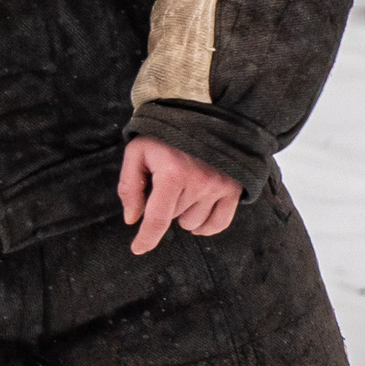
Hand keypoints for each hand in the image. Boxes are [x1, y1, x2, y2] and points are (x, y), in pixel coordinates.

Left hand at [117, 135, 240, 254]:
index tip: (138, 249)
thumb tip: (132, 219)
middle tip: (165, 182)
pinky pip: (219, 224)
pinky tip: (196, 216)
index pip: (157, 218)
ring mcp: (219, 187)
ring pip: (193, 223)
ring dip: (183, 213)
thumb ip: (130, 186)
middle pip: (172, 218)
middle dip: (163, 206)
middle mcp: (198, 183)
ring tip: (181, 189)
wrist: (203, 116)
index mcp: (172, 174)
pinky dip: (205, 225)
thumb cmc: (164, 135)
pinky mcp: (234, 189)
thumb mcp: (137, 152)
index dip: (146, 238)